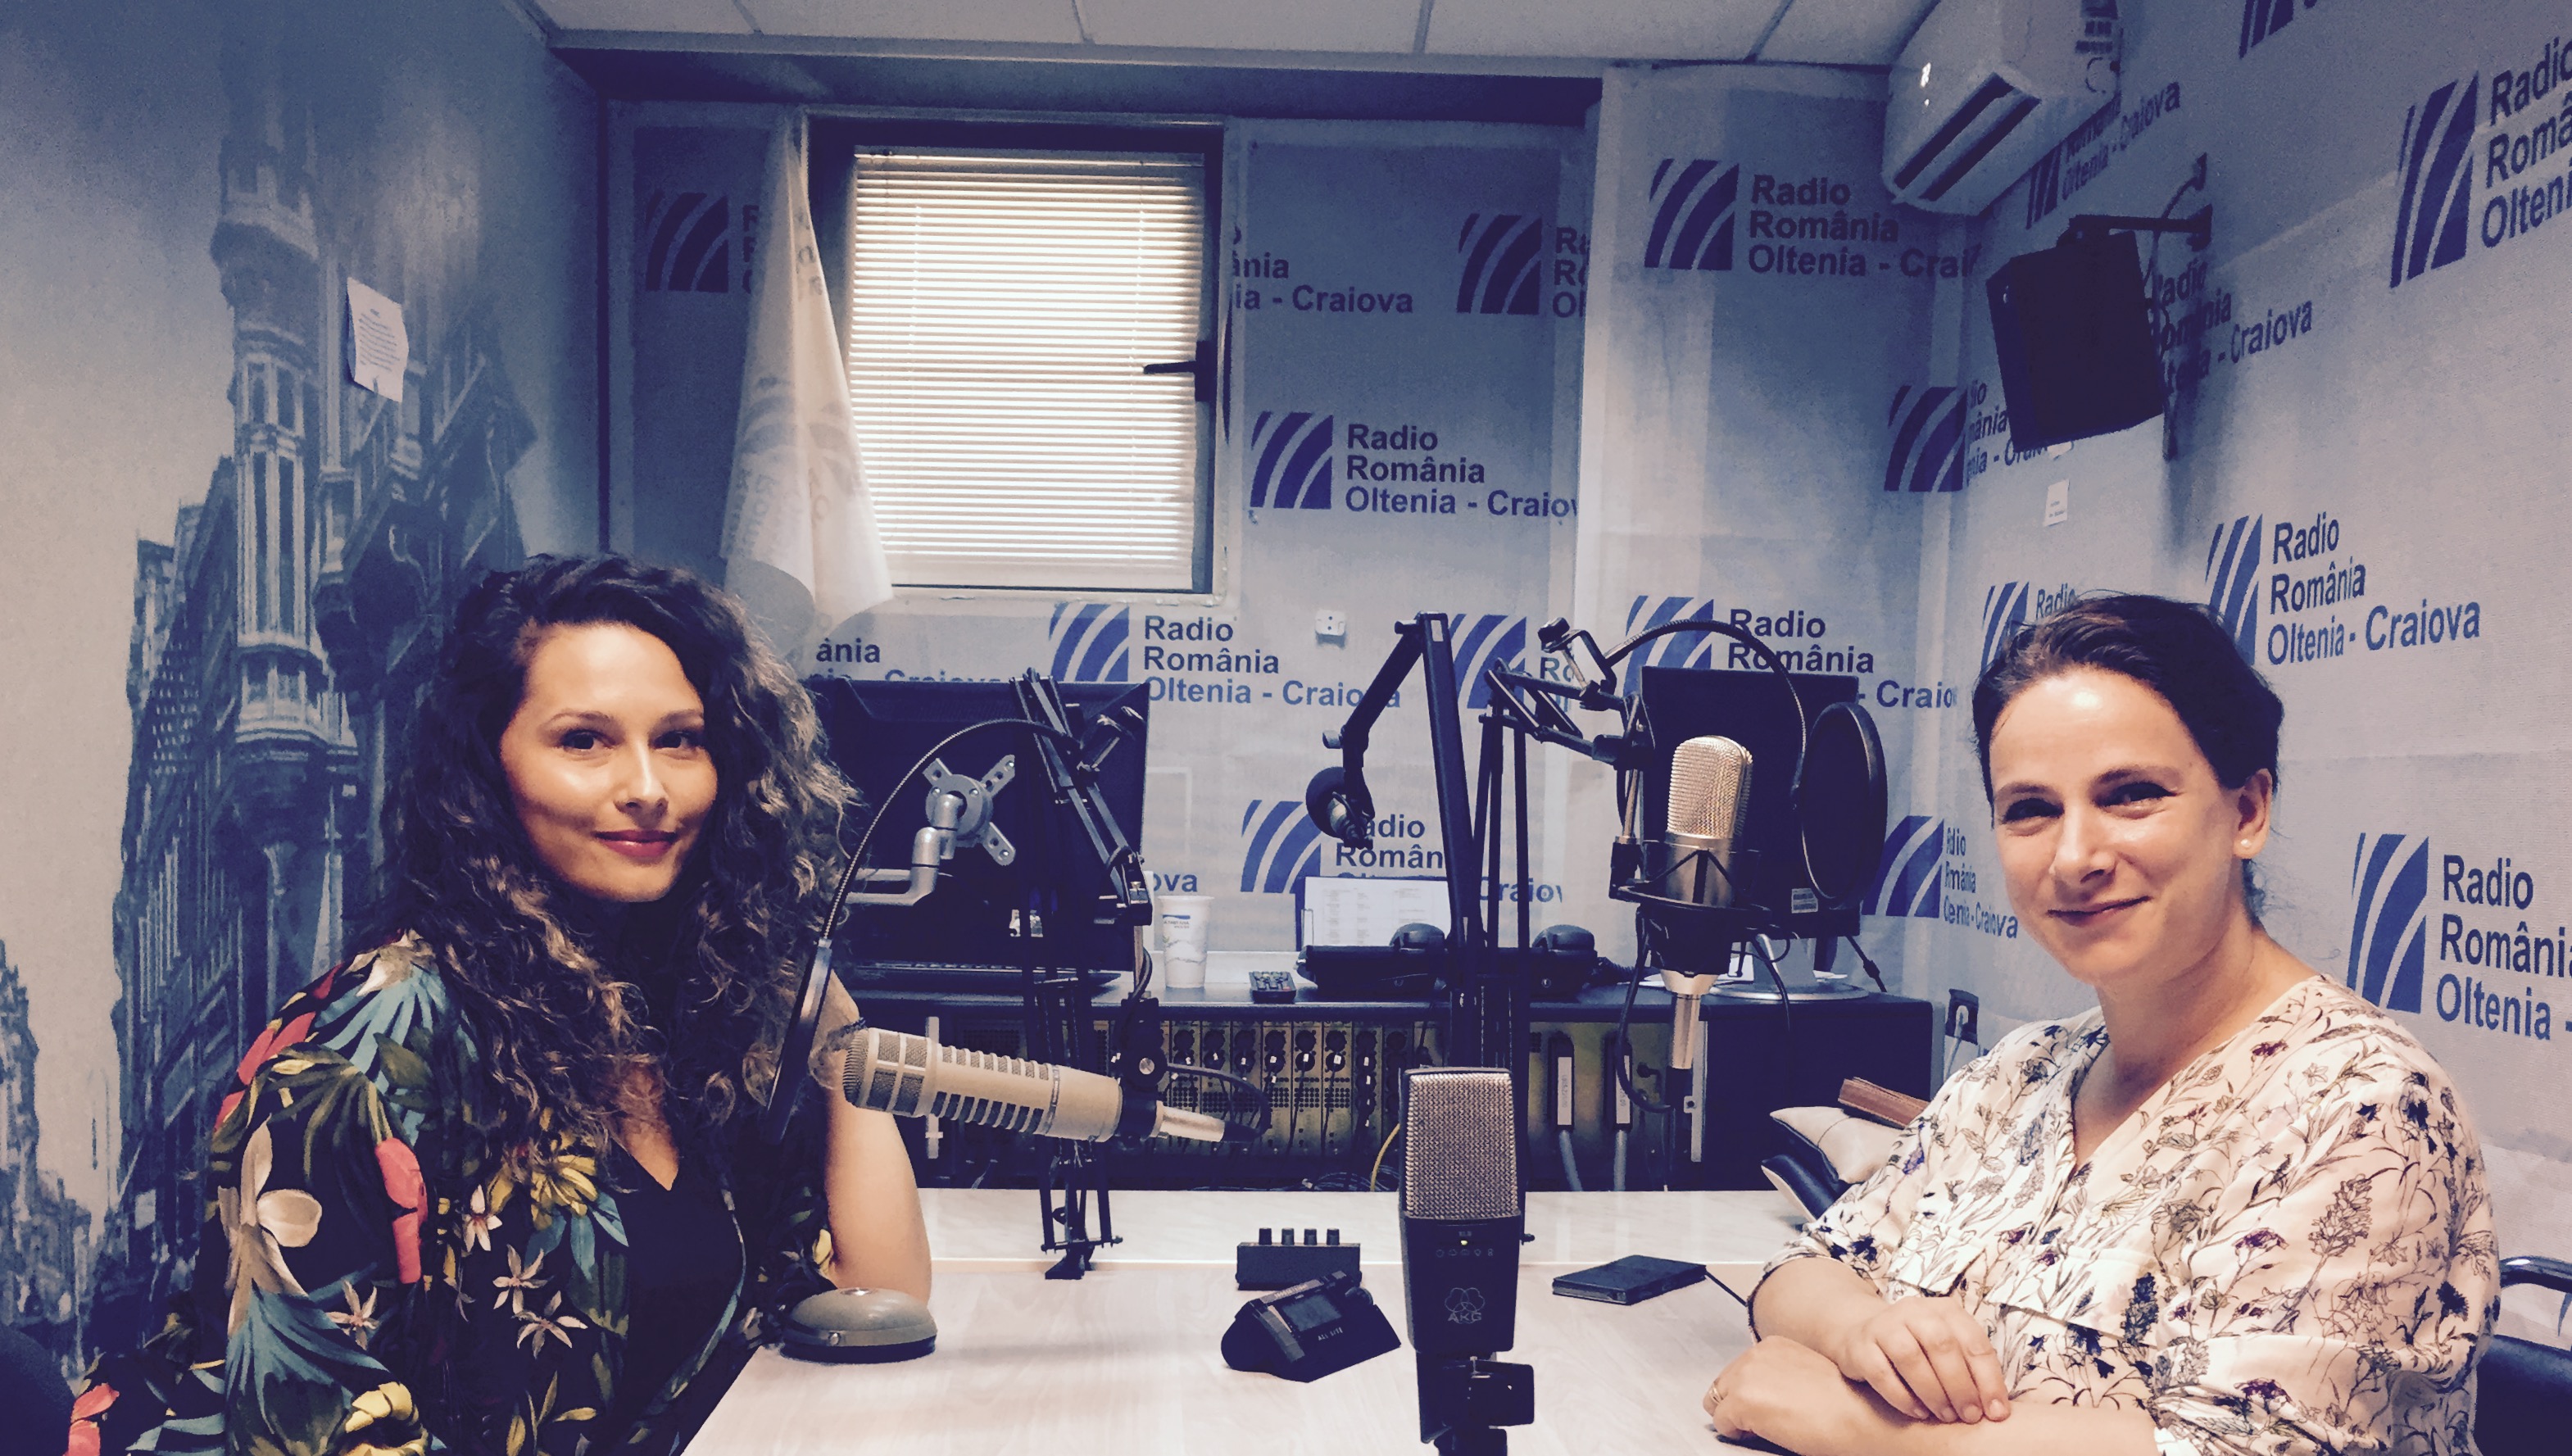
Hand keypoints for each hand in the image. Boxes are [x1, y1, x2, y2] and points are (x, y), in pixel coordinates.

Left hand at [1704, 1337, 1869, 1450]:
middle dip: (1736, 1404)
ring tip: (1764, 1429)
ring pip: (1716, 1402)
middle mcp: (1755, 1355)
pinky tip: (1764, 1435)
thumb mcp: (1807, 1375)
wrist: (1862, 1415)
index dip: (1748, 1393)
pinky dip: (1736, 1434)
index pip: (1739, 1370)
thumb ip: (1779, 1377)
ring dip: (1734, 1417)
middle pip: (1722, 1385)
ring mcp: (1746, 1376)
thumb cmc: (1847, 1402)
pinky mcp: (1742, 1401)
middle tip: (1761, 1423)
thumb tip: (1765, 1396)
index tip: (1763, 1407)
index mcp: (1772, 1346)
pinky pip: (1721, 1424)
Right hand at [1825, 1293, 2009, 1423]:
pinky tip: (1918, 1412)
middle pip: (1942, 1345)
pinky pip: (1881, 1373)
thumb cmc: (1917, 1346)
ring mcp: (1884, 1326)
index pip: (1974, 1341)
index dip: (1989, 1379)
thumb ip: (1969, 1367)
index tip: (1997, 1412)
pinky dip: (1902, 1397)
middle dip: (1960, 1386)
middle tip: (1969, 1416)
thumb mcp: (1946, 1346)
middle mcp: (1914, 1311)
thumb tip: (1996, 1408)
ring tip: (1945, 1415)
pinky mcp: (1860, 1346)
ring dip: (1933, 1391)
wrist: (1862, 1332)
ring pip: (1910, 1357)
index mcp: (1944, 1310)